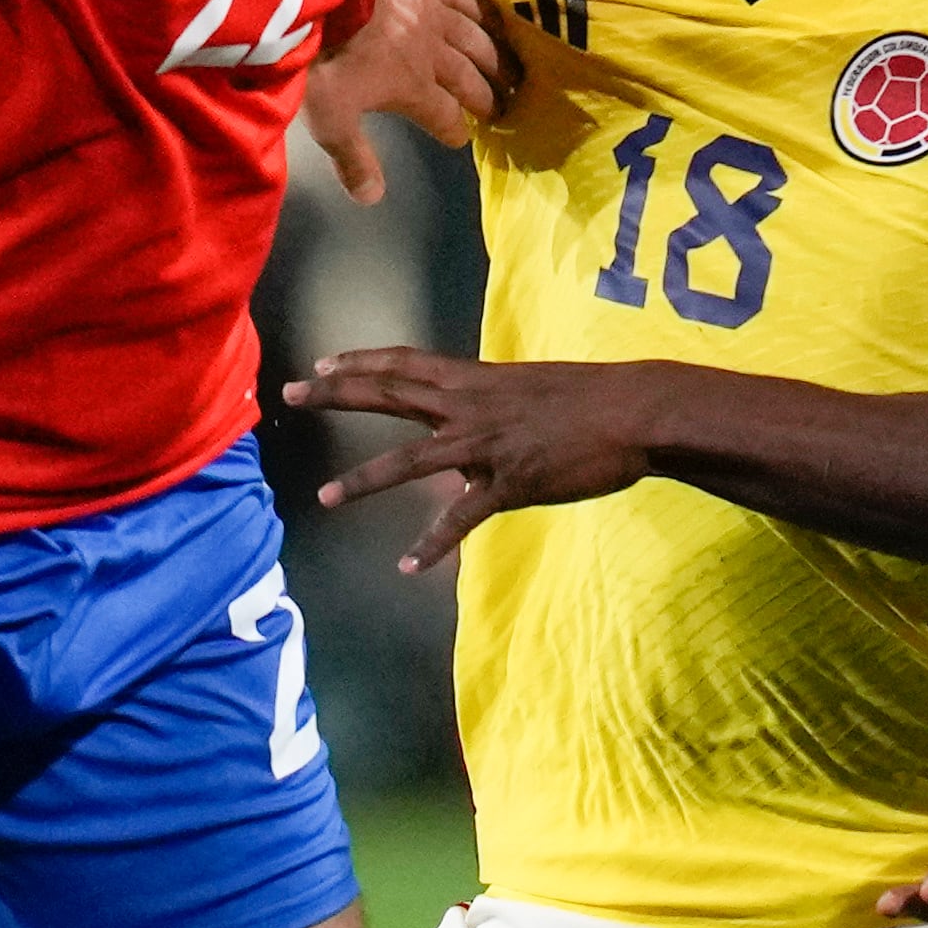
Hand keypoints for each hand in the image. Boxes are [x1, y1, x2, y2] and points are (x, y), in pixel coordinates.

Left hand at [286, 346, 657, 568]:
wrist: (636, 411)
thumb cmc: (597, 397)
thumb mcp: (535, 388)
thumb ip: (497, 406)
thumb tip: (479, 422)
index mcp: (477, 380)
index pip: (406, 363)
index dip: (361, 361)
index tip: (322, 362)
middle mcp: (470, 407)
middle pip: (390, 395)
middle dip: (336, 393)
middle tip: (290, 391)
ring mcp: (486, 446)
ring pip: (410, 461)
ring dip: (364, 480)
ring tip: (324, 496)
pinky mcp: (510, 484)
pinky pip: (462, 517)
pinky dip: (433, 544)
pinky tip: (407, 566)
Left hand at [302, 0, 509, 190]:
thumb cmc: (325, 54)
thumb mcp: (330, 116)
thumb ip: (353, 157)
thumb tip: (372, 199)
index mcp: (412, 88)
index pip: (442, 116)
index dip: (452, 129)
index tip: (460, 138)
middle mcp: (434, 54)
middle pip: (466, 78)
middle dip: (483, 95)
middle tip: (500, 106)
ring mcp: (434, 12)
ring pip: (472, 38)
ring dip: (491, 56)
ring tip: (506, 66)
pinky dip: (479, 8)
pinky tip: (488, 15)